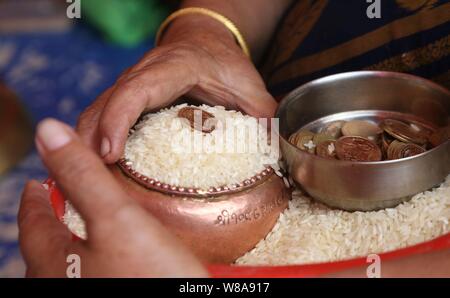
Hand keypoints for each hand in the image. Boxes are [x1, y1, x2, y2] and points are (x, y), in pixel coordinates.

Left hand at [19, 119, 207, 276]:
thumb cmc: (150, 279)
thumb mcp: (117, 220)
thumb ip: (82, 176)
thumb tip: (49, 130)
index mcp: (55, 262)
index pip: (33, 223)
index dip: (36, 198)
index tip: (36, 184)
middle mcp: (62, 284)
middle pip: (45, 248)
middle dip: (50, 220)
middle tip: (57, 201)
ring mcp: (85, 293)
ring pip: (67, 267)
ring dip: (72, 243)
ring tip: (84, 228)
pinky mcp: (112, 292)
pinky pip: (91, 277)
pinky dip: (94, 261)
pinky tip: (115, 262)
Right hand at [76, 15, 276, 163]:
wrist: (205, 39)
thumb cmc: (225, 62)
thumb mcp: (249, 85)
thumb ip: (263, 114)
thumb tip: (273, 152)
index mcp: (173, 68)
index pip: (136, 91)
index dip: (118, 120)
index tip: (110, 153)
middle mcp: (144, 74)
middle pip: (106, 103)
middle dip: (91, 141)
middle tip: (89, 178)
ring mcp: (131, 83)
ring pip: (96, 109)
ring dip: (86, 143)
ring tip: (85, 178)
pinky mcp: (127, 95)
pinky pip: (101, 115)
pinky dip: (93, 139)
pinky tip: (92, 164)